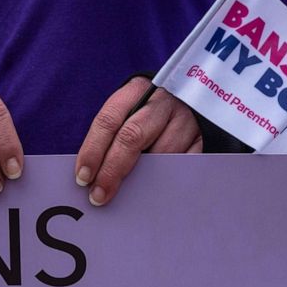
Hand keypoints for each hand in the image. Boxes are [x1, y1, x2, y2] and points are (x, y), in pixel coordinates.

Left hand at [75, 77, 202, 205]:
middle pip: (131, 136)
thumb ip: (113, 137)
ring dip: (141, 179)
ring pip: (159, 154)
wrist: (191, 101)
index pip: (108, 120)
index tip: (83, 178)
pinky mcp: (204, 136)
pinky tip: (154, 191)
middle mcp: (162, 101)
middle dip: (112, 170)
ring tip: (127, 197)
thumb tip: (92, 175)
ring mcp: (186, 118)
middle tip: (99, 195)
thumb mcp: (131, 113)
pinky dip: (167, 180)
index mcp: (136, 90)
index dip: (93, 150)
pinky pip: (182, 164)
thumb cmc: (149, 113)